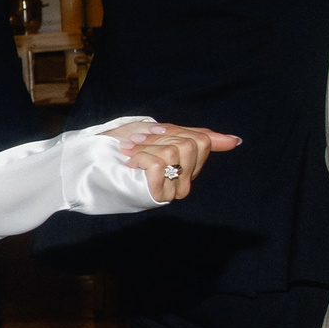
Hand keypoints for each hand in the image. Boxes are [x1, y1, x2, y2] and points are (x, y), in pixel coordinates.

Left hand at [104, 120, 239, 201]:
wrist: (91, 156)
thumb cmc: (125, 143)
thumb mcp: (163, 134)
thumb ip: (199, 136)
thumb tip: (237, 140)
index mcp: (187, 167)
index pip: (202, 140)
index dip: (175, 132)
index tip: (154, 134)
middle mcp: (183, 182)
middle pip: (190, 145)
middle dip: (161, 138)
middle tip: (138, 143)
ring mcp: (171, 191)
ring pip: (174, 153)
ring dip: (147, 147)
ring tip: (129, 152)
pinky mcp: (156, 195)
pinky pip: (160, 164)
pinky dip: (141, 156)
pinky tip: (129, 162)